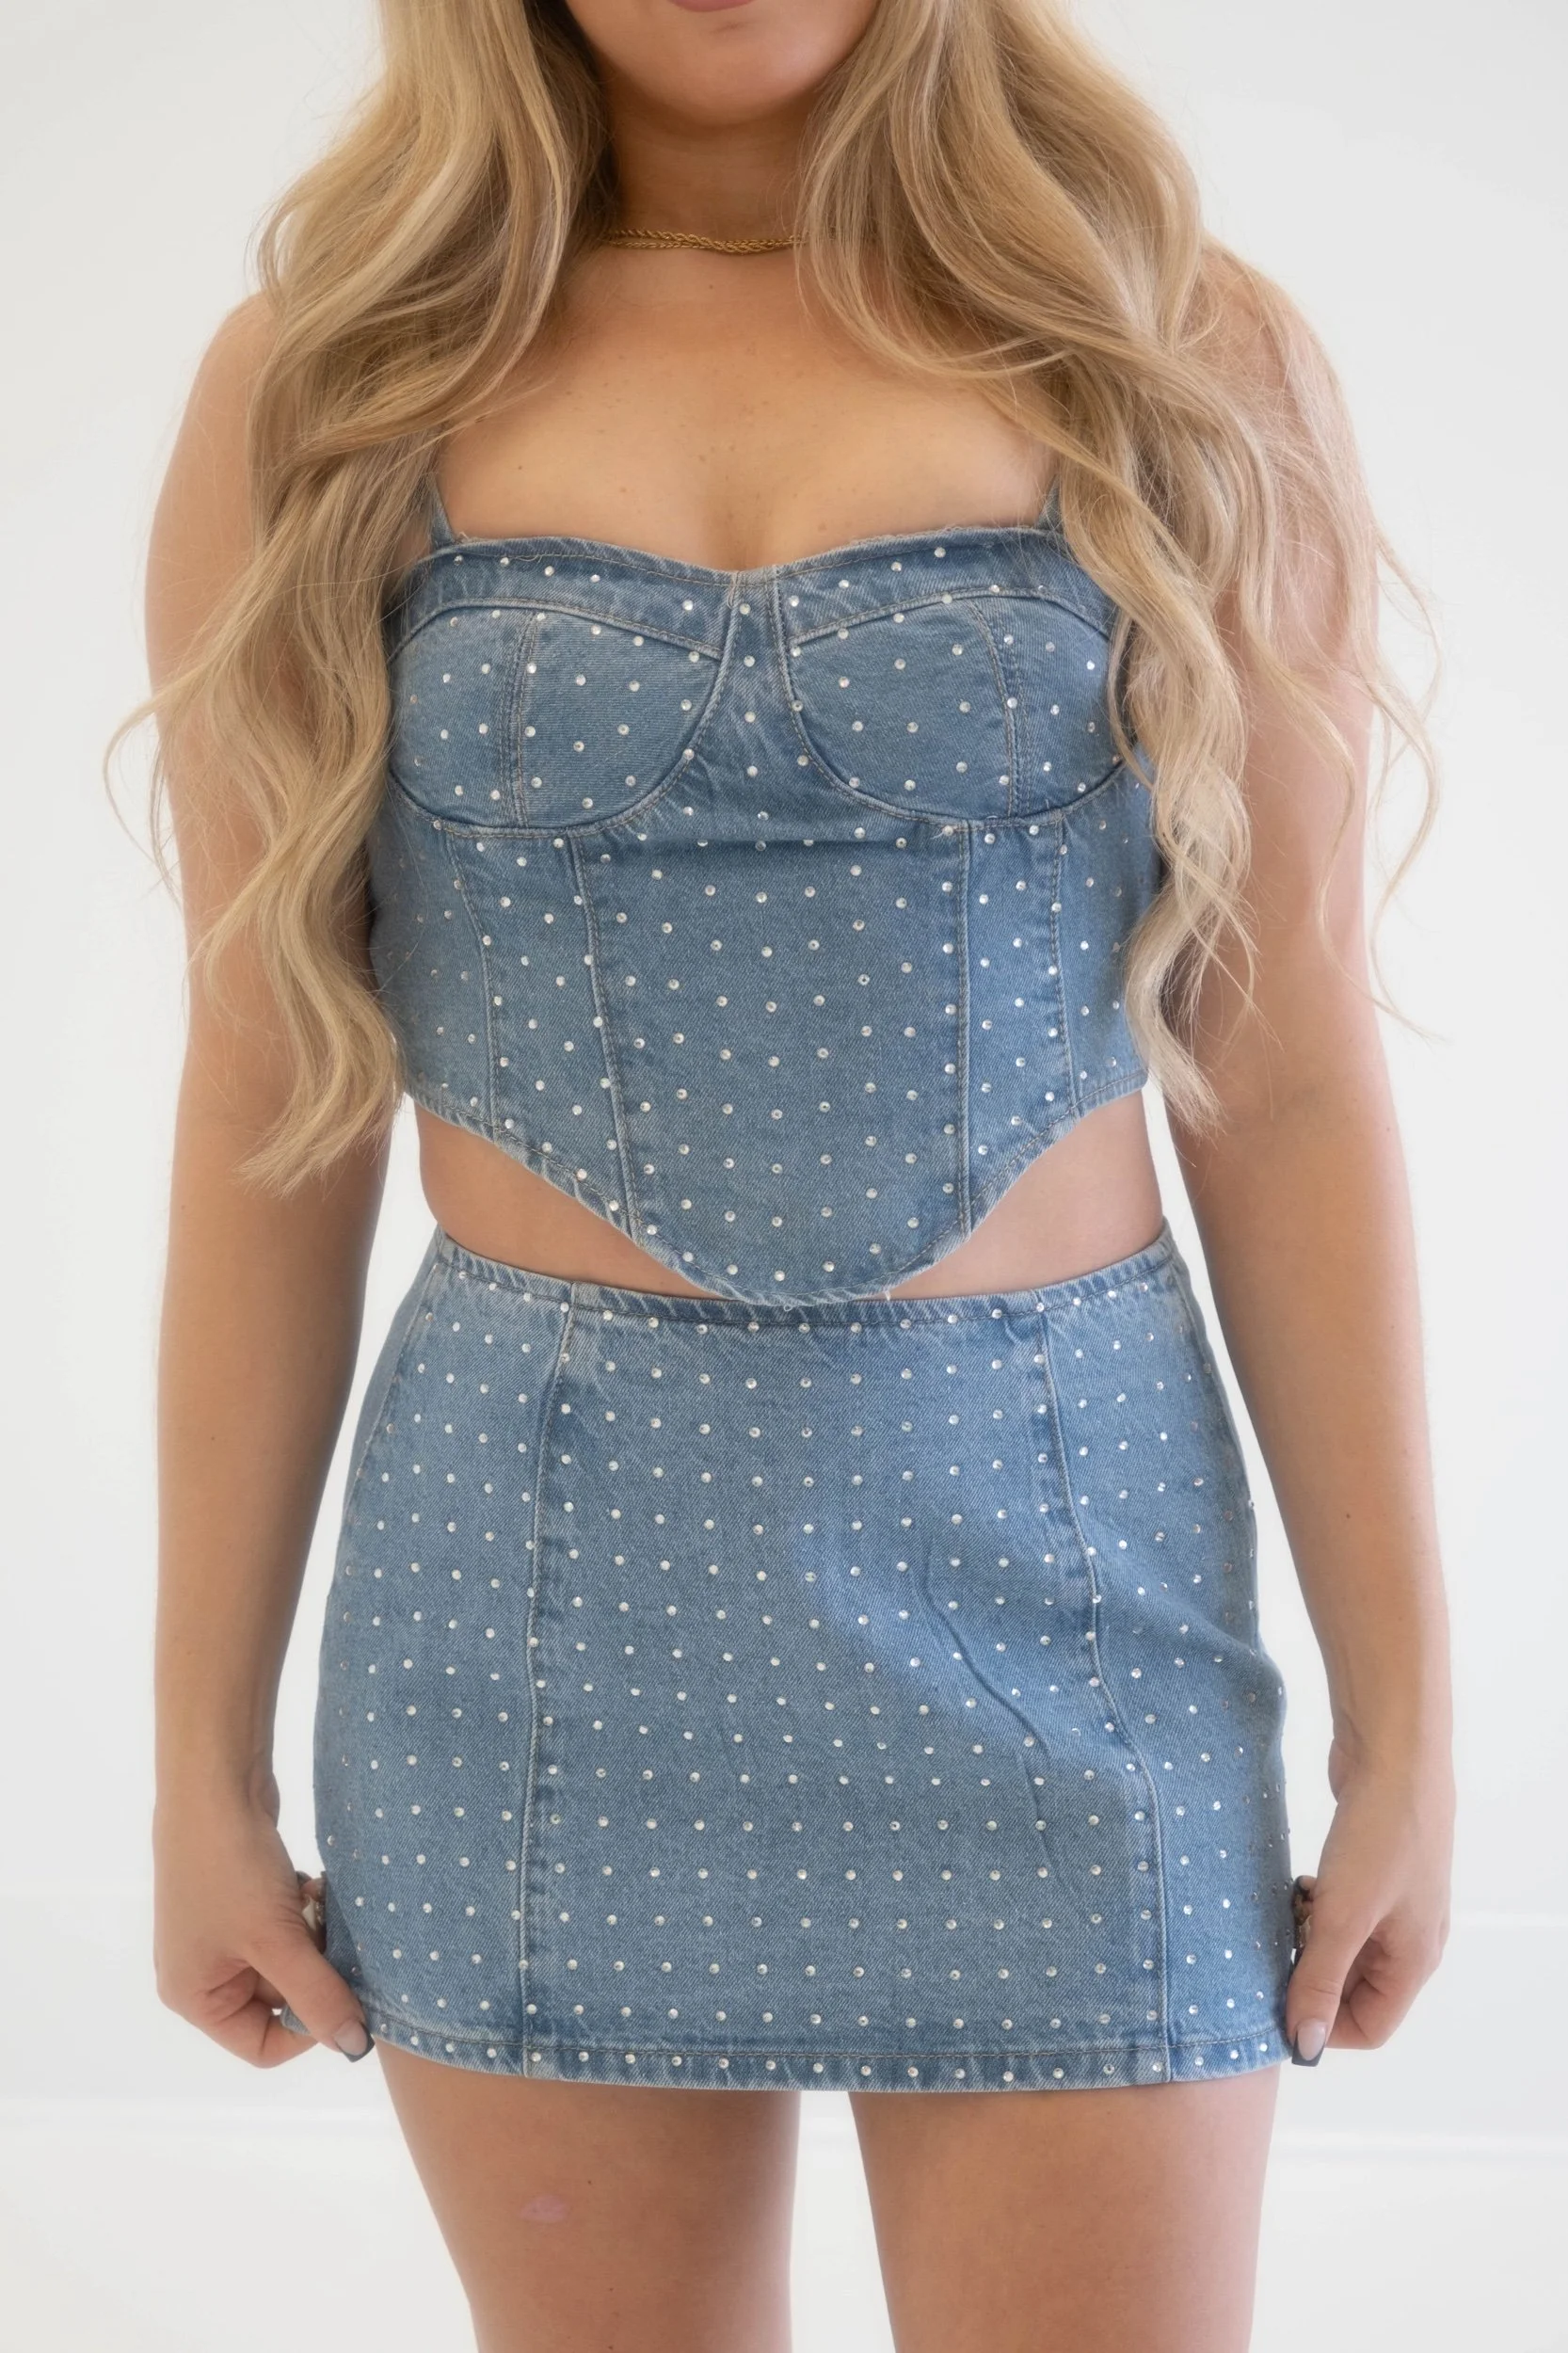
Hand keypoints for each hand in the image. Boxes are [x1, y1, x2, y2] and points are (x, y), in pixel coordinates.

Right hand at [152, 1773, 370, 2067]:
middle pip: (280, 1999)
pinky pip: (286, 1924)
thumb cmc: (230, 1868)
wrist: (214, 1781)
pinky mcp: (242, 1896)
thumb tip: (354, 2047)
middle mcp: (202, 1970)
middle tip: (332, 1935)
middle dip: (315, 1968)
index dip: (309, 2029)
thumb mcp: (276, 1940)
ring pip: (290, 1957)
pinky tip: (311, 1883)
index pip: (261, 2045)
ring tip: (316, 1902)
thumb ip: (318, 1995)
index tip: (343, 1993)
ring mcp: (222, 1931)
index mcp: (194, 1995)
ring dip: (314, 1935)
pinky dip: (305, 1909)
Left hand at [1284, 1730, 1454, 2062]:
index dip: (1324, 2027)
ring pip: (1342, 1944)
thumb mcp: (1345, 1915)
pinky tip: (1297, 1884)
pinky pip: (1338, 1908)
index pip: (1371, 2026)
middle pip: (1354, 1986)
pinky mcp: (1371, 1867)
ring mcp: (1392, 1900)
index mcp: (1415, 1959)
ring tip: (1288, 1913)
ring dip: (1309, 1938)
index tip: (1275, 2004)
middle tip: (1272, 1952)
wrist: (1394, 1749)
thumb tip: (1304, 2045)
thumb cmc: (1379, 1833)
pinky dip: (1314, 1906)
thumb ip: (1321, 1980)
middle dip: (1311, 1975)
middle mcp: (1409, 1936)